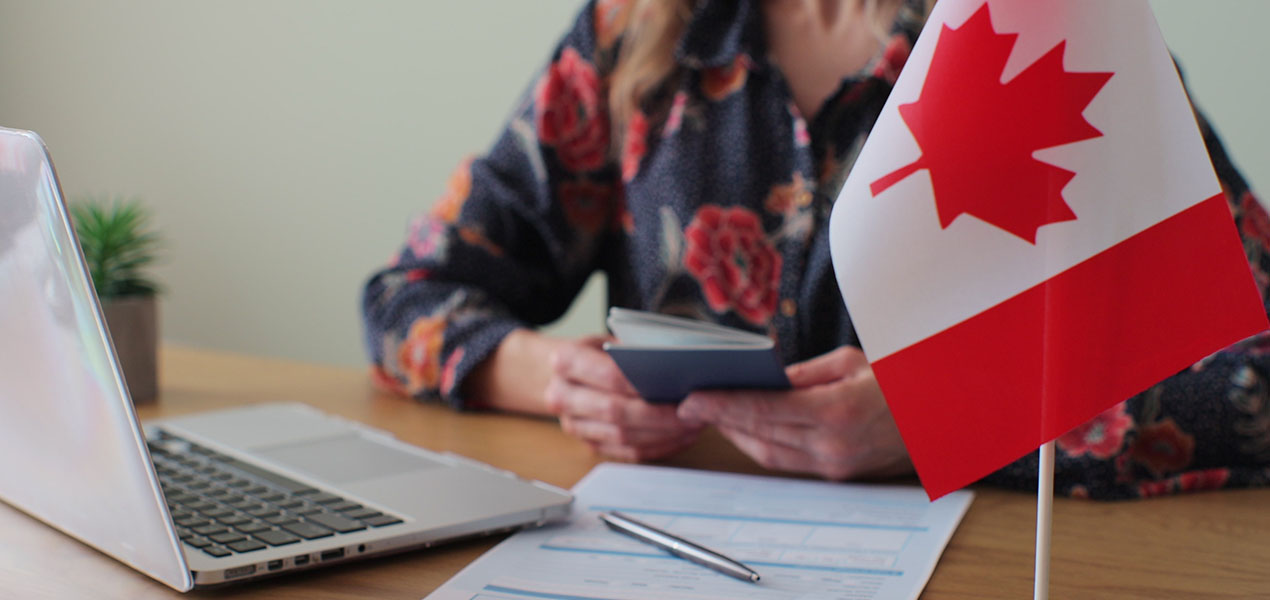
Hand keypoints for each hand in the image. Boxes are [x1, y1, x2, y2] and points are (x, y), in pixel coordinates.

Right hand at [545, 336, 702, 460]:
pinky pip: (628, 453)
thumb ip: (636, 351)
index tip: (676, 386)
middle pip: (615, 411)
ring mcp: (573, 425)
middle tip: (692, 410)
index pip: (610, 375)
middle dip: (658, 414)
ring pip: (623, 437)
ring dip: (663, 433)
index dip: (644, 383)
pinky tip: (681, 437)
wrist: (570, 375)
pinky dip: (659, 446)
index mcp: (565, 361)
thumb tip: (677, 367)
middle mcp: (561, 396)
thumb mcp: (612, 340)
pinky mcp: (590, 446)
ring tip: (694, 424)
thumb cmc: (600, 353)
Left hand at [677, 345, 911, 479]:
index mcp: (836, 410)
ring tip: (711, 414)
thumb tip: (764, 379)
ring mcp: (836, 464)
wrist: (944, 417)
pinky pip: (788, 461)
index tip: (691, 398)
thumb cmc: (901, 379)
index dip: (722, 405)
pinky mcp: (839, 473)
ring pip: (770, 454)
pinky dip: (762, 444)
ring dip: (737, 435)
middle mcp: (833, 445)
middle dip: (721, 419)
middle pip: (760, 434)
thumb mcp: (851, 361)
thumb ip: (803, 373)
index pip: (764, 410)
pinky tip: (745, 428)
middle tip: (690, 404)